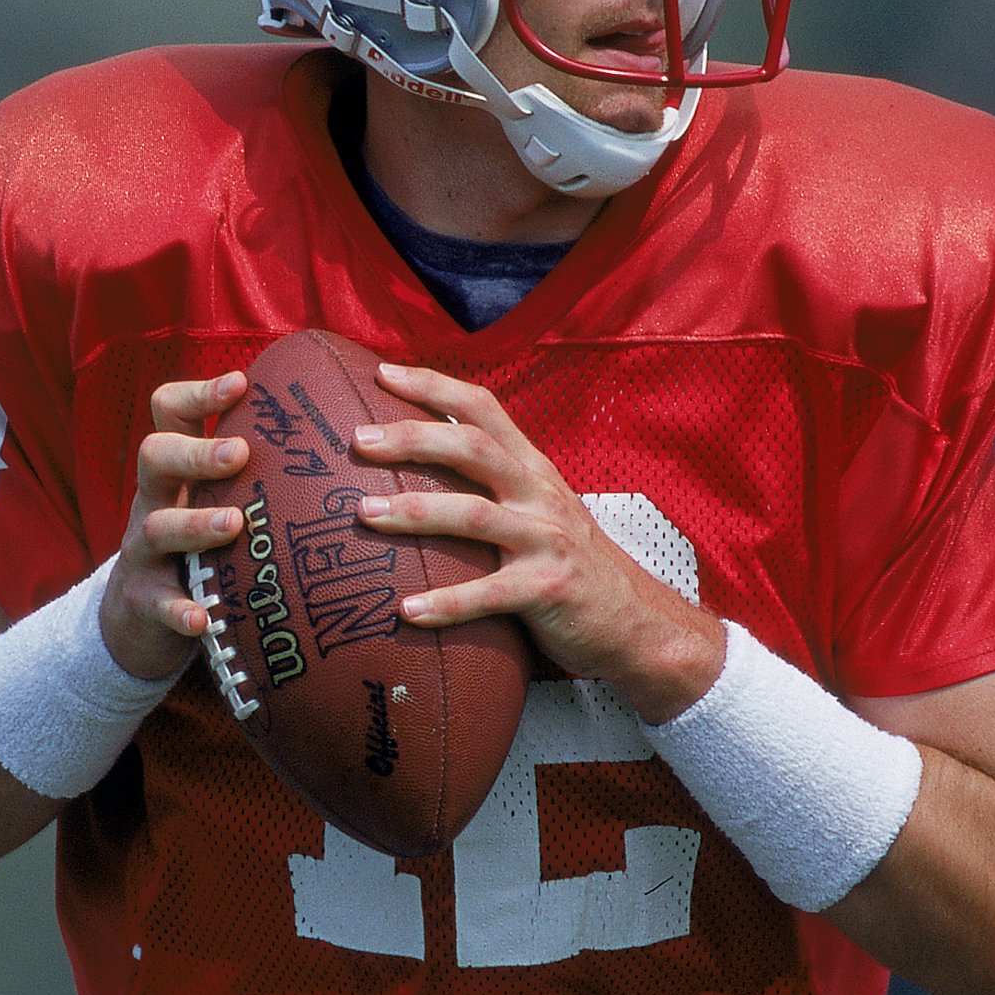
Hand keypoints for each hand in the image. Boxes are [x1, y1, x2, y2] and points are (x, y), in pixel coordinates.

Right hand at [98, 371, 252, 681]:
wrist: (141, 617)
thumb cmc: (201, 545)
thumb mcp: (214, 499)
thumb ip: (254, 472)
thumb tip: (340, 428)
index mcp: (175, 469)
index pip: (170, 412)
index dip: (199, 393)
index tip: (242, 383)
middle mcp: (153, 500)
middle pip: (155, 456)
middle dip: (197, 452)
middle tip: (241, 453)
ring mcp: (143, 550)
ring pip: (157, 526)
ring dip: (195, 523)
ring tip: (235, 524)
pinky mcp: (144, 600)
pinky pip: (158, 603)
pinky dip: (179, 610)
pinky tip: (203, 618)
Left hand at [348, 362, 725, 718]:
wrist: (637, 622)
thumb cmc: (569, 565)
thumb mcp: (539, 510)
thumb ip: (492, 486)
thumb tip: (418, 468)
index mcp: (533, 470)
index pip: (483, 408)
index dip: (434, 385)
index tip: (381, 373)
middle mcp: (539, 495)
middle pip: (473, 449)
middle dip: (412, 438)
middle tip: (357, 439)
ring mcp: (546, 541)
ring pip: (474, 515)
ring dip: (414, 512)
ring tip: (363, 513)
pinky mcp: (549, 590)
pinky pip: (489, 594)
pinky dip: (447, 602)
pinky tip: (406, 611)